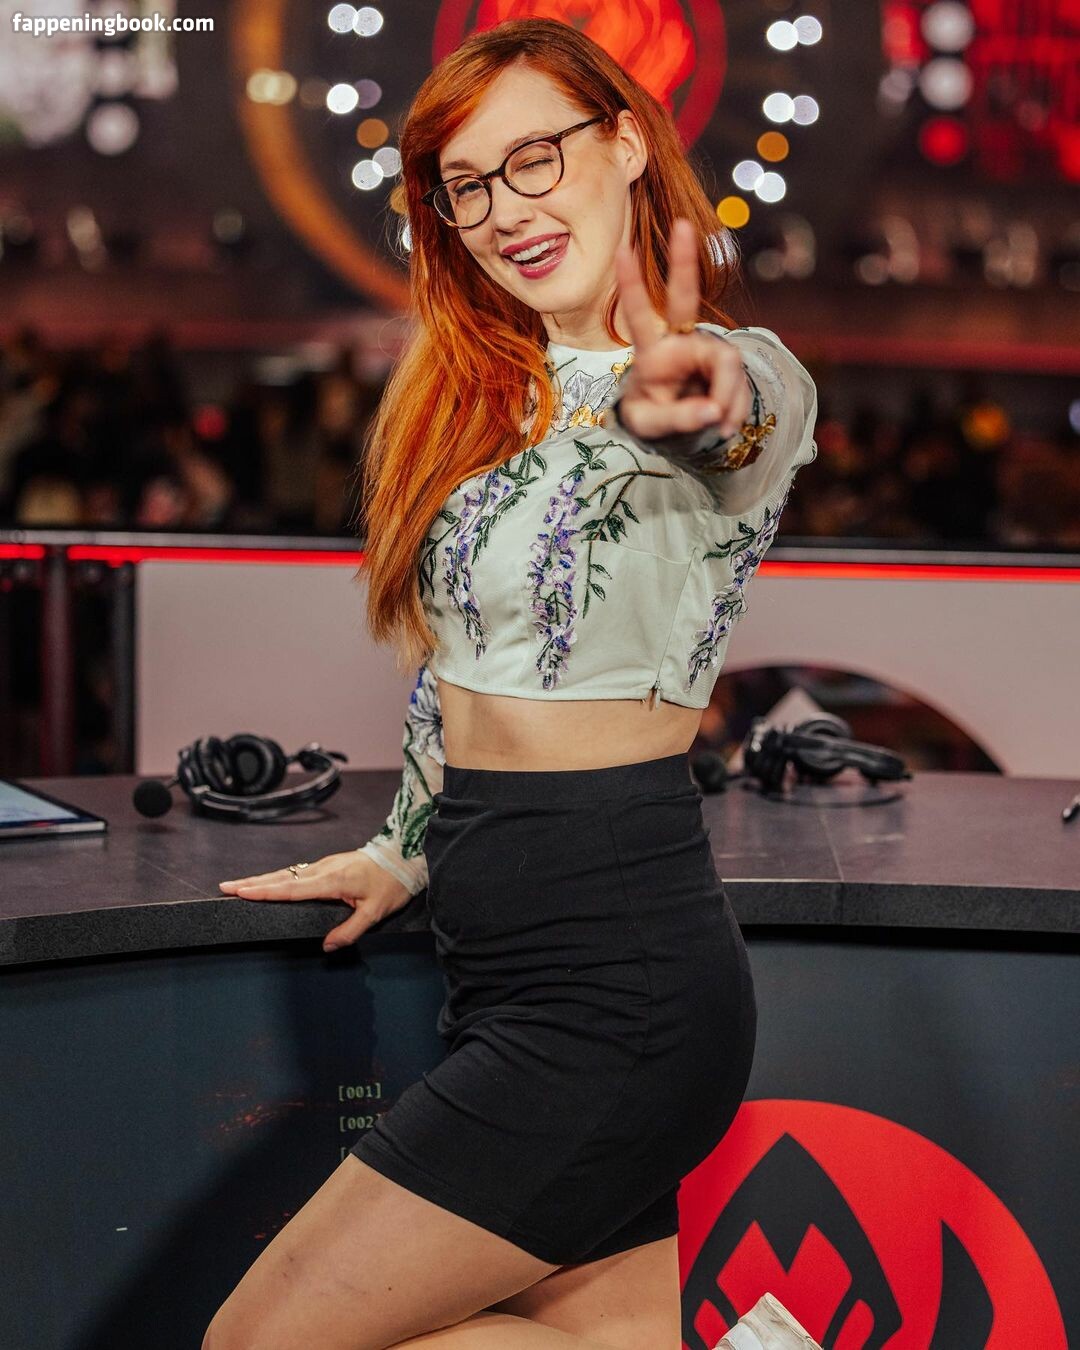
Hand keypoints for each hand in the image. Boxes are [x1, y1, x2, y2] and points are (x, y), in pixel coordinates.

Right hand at [219, 851, 414, 951]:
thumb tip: (327, 945)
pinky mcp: (327, 865)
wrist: (402, 856)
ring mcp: (324, 865)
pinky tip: (268, 884)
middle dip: (252, 883)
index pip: (291, 889)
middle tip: (225, 887)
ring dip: (261, 879)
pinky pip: (296, 873)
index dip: (265, 892)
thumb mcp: (376, 912)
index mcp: (332, 880)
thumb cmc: (391, 884)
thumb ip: (350, 930)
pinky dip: (277, 878)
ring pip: (286, 873)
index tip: (241, 892)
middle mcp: (323, 870)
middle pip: (281, 878)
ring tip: (238, 885)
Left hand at [613, 217, 750, 440]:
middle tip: (682, 224)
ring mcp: (706, 349)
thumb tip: (713, 410)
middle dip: (683, 262)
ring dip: (727, 399)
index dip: (632, 285)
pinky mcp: (727, 365)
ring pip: (727, 364)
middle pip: (683, 298)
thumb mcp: (653, 427)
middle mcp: (679, 341)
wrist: (678, 431)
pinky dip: (734, 410)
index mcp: (652, 353)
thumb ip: (679, 418)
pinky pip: (739, 387)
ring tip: (719, 427)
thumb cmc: (653, 419)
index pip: (639, 315)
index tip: (622, 250)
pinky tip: (724, 426)